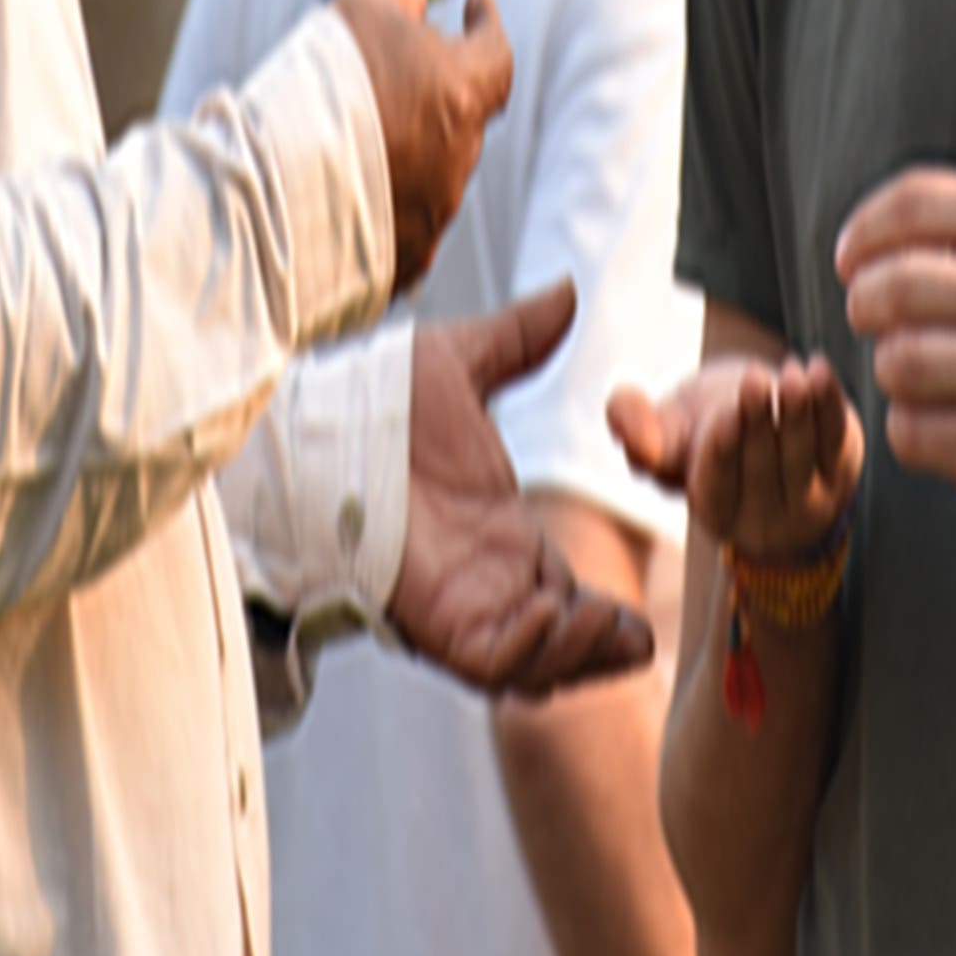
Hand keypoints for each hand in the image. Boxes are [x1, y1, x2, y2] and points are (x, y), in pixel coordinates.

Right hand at [334, 0, 512, 290]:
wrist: (274, 180)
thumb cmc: (321, 80)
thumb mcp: (359, 7)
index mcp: (463, 92)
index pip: (497, 53)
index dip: (485, 23)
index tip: (472, 0)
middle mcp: (460, 153)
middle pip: (462, 111)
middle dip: (434, 88)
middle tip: (394, 69)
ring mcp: (438, 209)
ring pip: (431, 164)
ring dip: (404, 144)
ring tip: (345, 134)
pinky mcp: (410, 254)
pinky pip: (406, 217)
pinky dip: (383, 196)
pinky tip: (340, 185)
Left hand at [391, 281, 655, 693]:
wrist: (313, 432)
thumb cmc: (372, 402)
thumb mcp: (459, 365)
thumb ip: (517, 339)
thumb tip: (566, 291)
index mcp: (502, 538)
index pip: (567, 599)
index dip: (606, 617)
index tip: (641, 621)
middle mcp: (488, 582)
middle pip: (561, 644)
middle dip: (601, 647)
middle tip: (634, 635)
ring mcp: (463, 607)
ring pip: (533, 664)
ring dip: (575, 653)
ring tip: (600, 621)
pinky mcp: (434, 622)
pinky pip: (491, 662)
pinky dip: (527, 650)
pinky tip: (546, 612)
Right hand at [607, 348, 861, 563]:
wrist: (767, 435)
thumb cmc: (708, 432)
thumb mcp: (669, 433)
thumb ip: (639, 427)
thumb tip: (618, 418)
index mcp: (716, 510)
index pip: (718, 484)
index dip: (722, 449)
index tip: (725, 416)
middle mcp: (765, 518)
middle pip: (763, 467)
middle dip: (760, 422)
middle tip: (755, 380)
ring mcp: (810, 500)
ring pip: (803, 455)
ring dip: (799, 414)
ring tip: (792, 375)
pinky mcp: (842, 469)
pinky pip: (837, 437)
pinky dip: (830, 402)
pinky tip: (818, 369)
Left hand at [834, 165, 955, 524]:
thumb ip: (944, 228)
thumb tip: (854, 245)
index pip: (908, 203)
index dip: (862, 233)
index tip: (850, 258)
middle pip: (884, 288)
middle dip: (863, 307)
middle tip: (872, 319)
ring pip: (890, 361)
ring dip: (893, 373)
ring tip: (928, 375)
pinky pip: (904, 427)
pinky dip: (913, 429)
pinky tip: (950, 419)